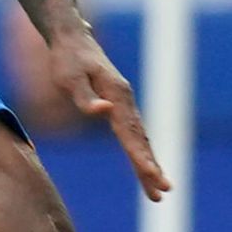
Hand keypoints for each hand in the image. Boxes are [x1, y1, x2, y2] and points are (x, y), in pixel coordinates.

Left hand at [46, 28, 170, 198]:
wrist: (73, 39)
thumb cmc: (67, 60)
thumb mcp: (70, 77)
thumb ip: (85, 97)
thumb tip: (103, 112)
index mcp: (116, 96)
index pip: (129, 133)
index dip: (140, 156)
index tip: (151, 175)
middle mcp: (125, 102)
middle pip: (141, 140)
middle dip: (152, 167)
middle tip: (163, 192)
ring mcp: (125, 104)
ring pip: (140, 139)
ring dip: (150, 164)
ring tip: (159, 191)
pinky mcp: (120, 106)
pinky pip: (134, 134)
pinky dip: (142, 152)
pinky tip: (146, 167)